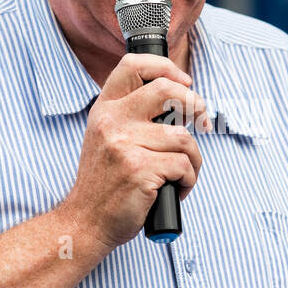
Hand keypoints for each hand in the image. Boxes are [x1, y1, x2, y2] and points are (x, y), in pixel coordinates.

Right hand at [63, 53, 211, 248]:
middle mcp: (112, 122)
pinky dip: (188, 180)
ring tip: (182, 174)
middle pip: (166, 90)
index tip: (184, 83)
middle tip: (201, 120)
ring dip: (194, 158)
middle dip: (195, 104)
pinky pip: (183, 165)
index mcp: (105, 109)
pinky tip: (175, 190)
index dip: (165, 67)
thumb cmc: (106, 183)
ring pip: (182, 137)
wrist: (86, 221)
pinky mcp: (139, 169)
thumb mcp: (106, 138)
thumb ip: (130, 116)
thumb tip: (179, 98)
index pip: (133, 65)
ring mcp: (124, 145)